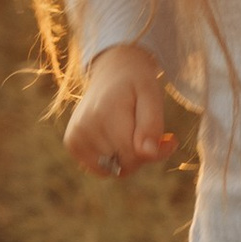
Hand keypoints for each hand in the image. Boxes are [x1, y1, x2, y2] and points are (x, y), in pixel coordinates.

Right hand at [65, 43, 174, 182]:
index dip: (155, 153)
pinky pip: (98, 168)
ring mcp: (75, 136)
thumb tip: (148, 154)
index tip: (168, 139)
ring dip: (126, 159)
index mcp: (106, 115)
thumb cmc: (136, 85)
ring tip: (130, 134)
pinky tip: (116, 138)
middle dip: (140, 155)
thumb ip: (152, 126)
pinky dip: (111, 159)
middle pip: (122, 166)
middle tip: (148, 133)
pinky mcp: (72, 143)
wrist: (112, 72)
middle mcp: (85, 127)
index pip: (134, 157)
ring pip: (110, 170)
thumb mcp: (152, 97)